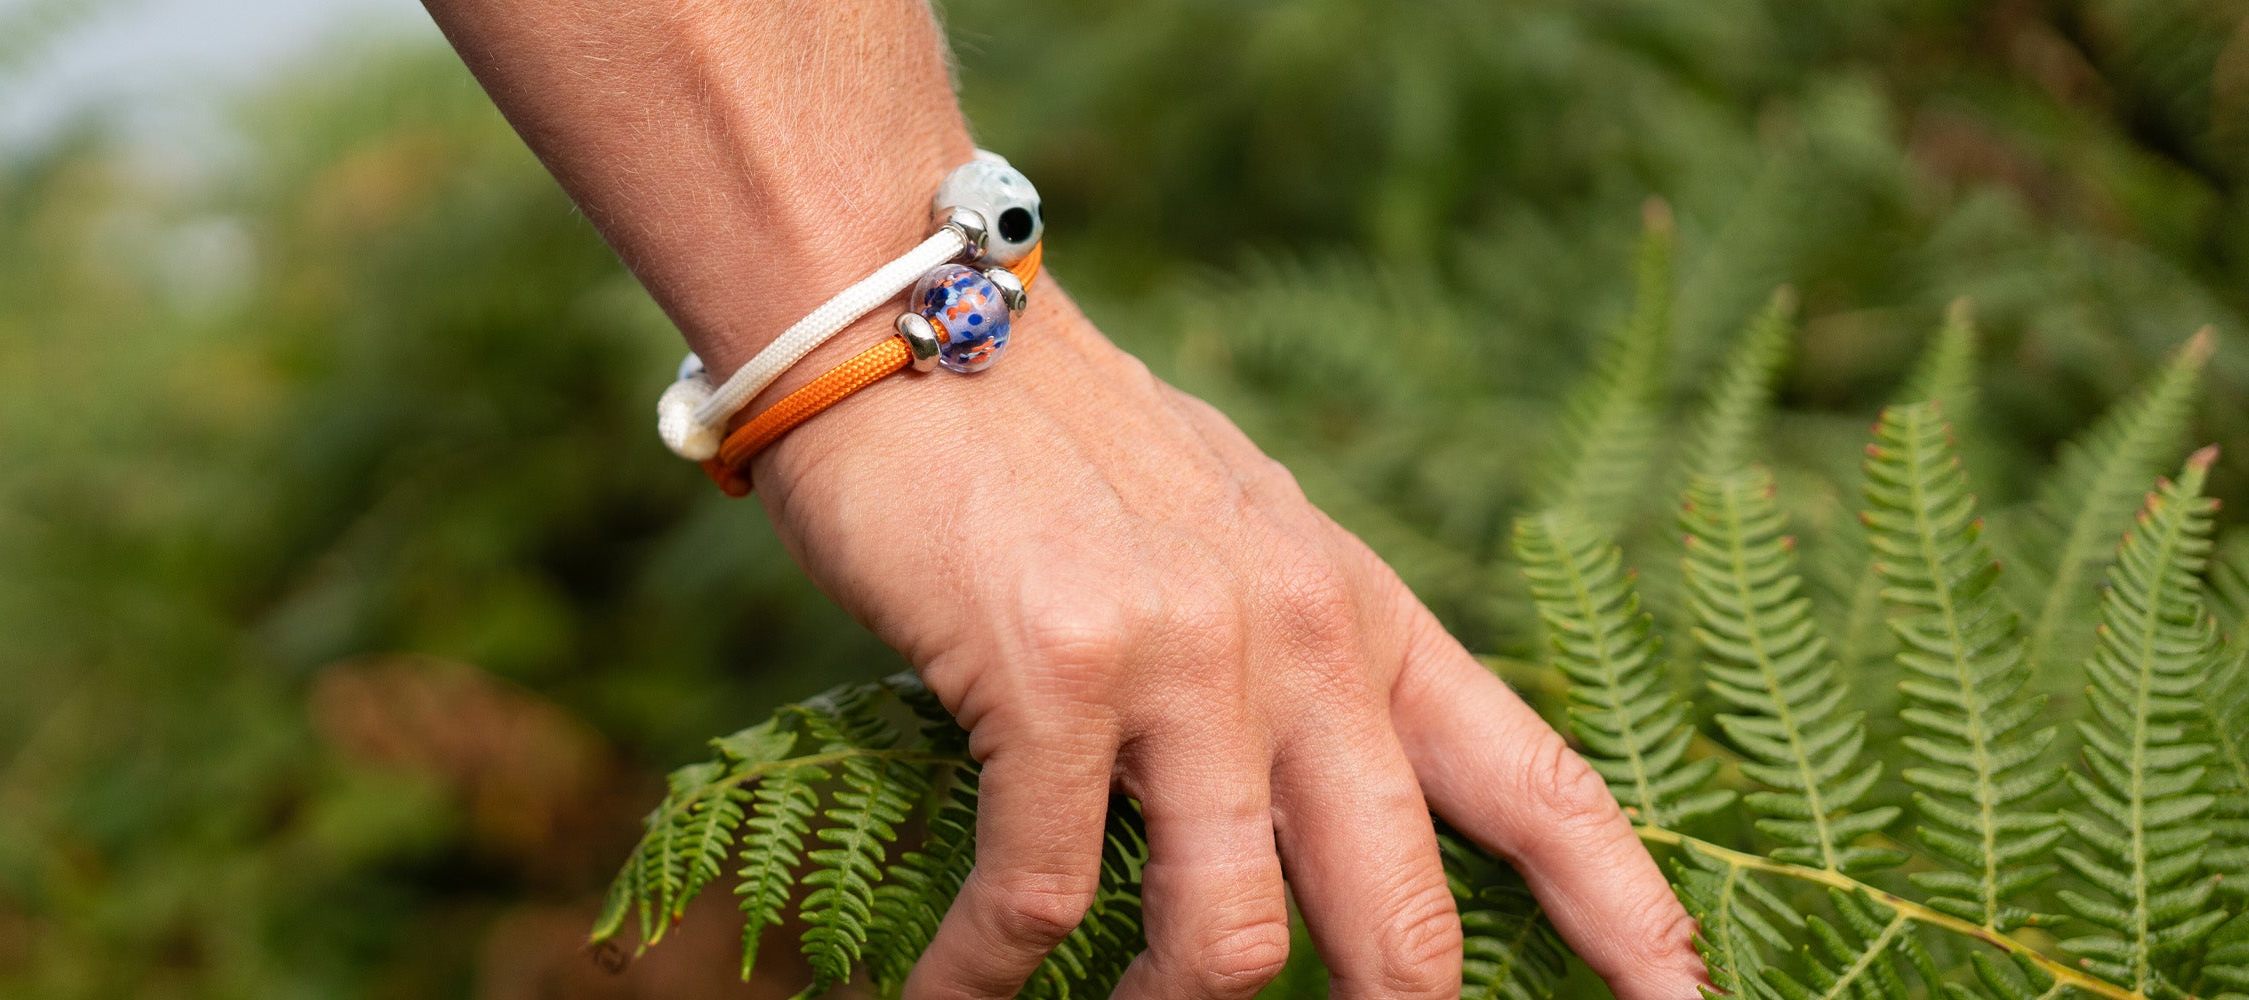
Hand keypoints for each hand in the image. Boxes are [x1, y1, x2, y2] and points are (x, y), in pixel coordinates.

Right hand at [749, 290, 1710, 999]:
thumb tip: (1304, 786)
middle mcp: (1302, 640)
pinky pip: (1043, 895)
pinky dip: (985, 972)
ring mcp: (1188, 657)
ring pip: (1234, 939)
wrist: (910, 317)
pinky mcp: (1058, 672)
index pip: (1534, 784)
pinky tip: (949, 992)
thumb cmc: (1046, 440)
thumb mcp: (1220, 531)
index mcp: (1358, 613)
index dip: (1631, 916)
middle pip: (1403, 916)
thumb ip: (1286, 648)